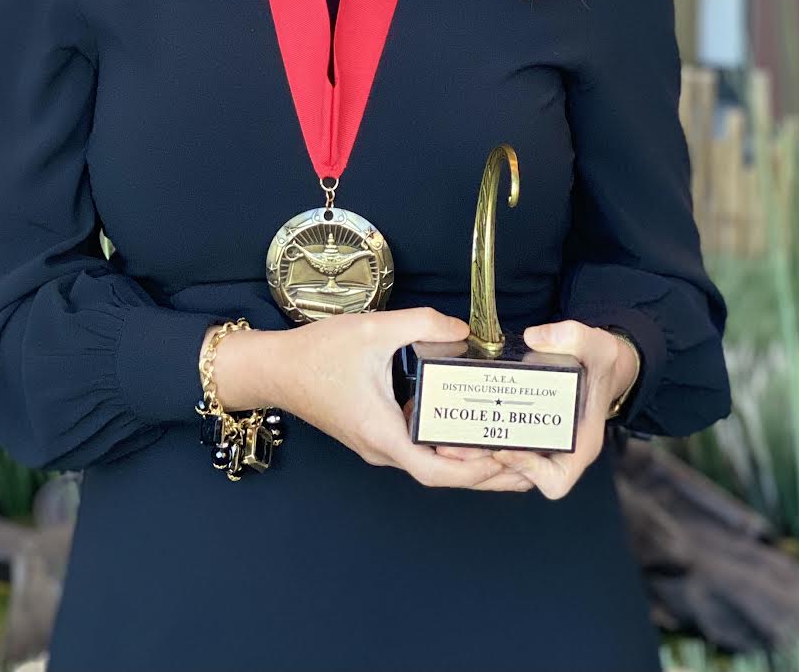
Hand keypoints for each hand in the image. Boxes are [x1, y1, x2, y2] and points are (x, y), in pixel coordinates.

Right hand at [270, 307, 534, 491]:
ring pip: (428, 462)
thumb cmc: (317, 354)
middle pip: (439, 473)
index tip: (508, 461)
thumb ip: (421, 325)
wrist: (274, 369)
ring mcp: (376, 444)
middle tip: (525, 461)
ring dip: (465, 460)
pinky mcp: (373, 432)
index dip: (475, 471)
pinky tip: (464, 425)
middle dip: (483, 472)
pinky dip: (444, 444)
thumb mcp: (373, 330)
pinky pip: (416, 446)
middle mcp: (381, 449)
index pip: (436, 471)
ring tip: (505, 445)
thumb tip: (462, 330)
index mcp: (382, 434)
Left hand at [432, 320, 635, 499]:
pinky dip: (481, 440)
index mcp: (580, 444)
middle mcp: (560, 451)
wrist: (598, 363)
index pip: (556, 481)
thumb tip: (535, 337)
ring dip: (477, 456)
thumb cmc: (600, 361)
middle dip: (486, 465)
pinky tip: (456, 424)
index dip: (529, 470)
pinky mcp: (525, 432)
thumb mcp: (596, 344)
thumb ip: (573, 336)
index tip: (503, 447)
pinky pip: (501, 445)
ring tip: (446, 441)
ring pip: (506, 465)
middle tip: (454, 448)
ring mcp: (541, 444)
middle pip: (520, 476)